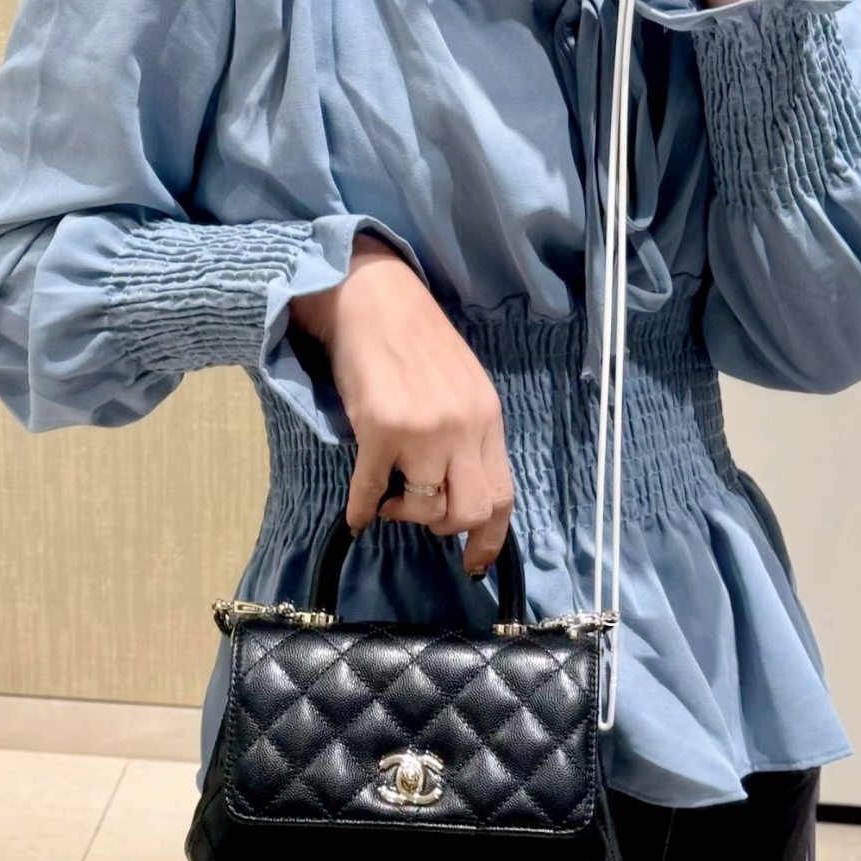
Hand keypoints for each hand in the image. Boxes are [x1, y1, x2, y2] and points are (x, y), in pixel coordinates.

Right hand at [288, 236, 513, 573]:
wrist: (373, 298)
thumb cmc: (416, 341)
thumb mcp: (464, 387)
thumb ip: (469, 436)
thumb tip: (459, 488)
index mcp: (488, 420)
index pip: (503, 495)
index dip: (490, 539)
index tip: (474, 563)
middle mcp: (463, 429)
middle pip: (469, 511)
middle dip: (443, 526)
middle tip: (420, 512)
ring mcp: (423, 431)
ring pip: (424, 507)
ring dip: (402, 513)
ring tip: (389, 497)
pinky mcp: (380, 429)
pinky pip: (371, 492)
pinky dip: (362, 511)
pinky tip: (357, 515)